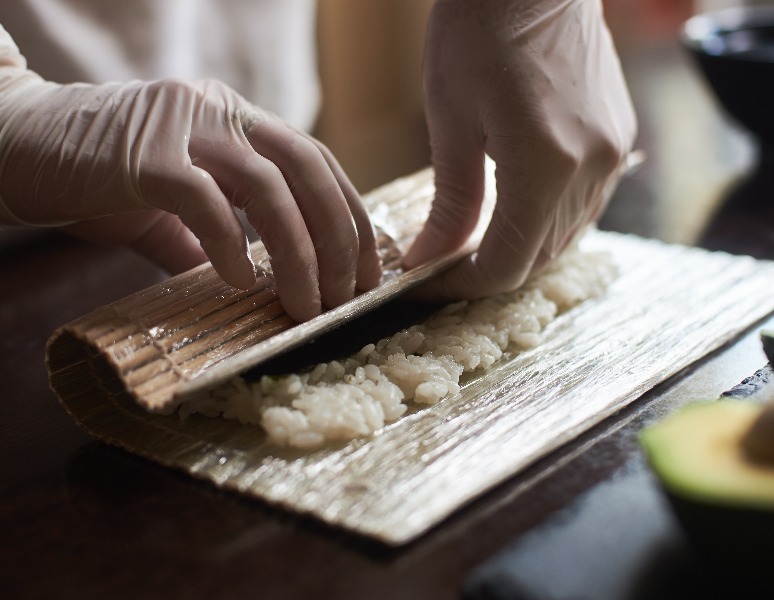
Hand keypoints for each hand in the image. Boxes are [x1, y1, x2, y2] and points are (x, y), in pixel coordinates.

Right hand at [0, 36, 380, 321]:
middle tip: (347, 298)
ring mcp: (183, 126)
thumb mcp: (169, 208)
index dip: (352, 218)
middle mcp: (220, 112)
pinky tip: (239, 281)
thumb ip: (211, 236)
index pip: (318, 164)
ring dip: (299, 253)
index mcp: (237, 121)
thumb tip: (249, 281)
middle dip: (339, 240)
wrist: (15, 148)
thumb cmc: (96, 179)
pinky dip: (229, 244)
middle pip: (309, 170)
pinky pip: (203, 200)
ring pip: (268, 186)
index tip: (368, 272)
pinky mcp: (143, 153)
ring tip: (305, 304)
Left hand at [404, 0, 636, 299]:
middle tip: (443, 265)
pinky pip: (585, 205)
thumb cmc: (480, 29)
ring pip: (564, 237)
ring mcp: (612, 154)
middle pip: (538, 258)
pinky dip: (547, 222)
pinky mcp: (618, 138)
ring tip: (473, 242)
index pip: (506, 264)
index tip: (427, 281)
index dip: (462, 285)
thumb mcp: (451, 121)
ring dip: (519, 250)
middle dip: (487, 271)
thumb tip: (429, 259)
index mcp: (545, 166)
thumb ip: (450, 202)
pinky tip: (517, 211)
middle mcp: (591, 168)